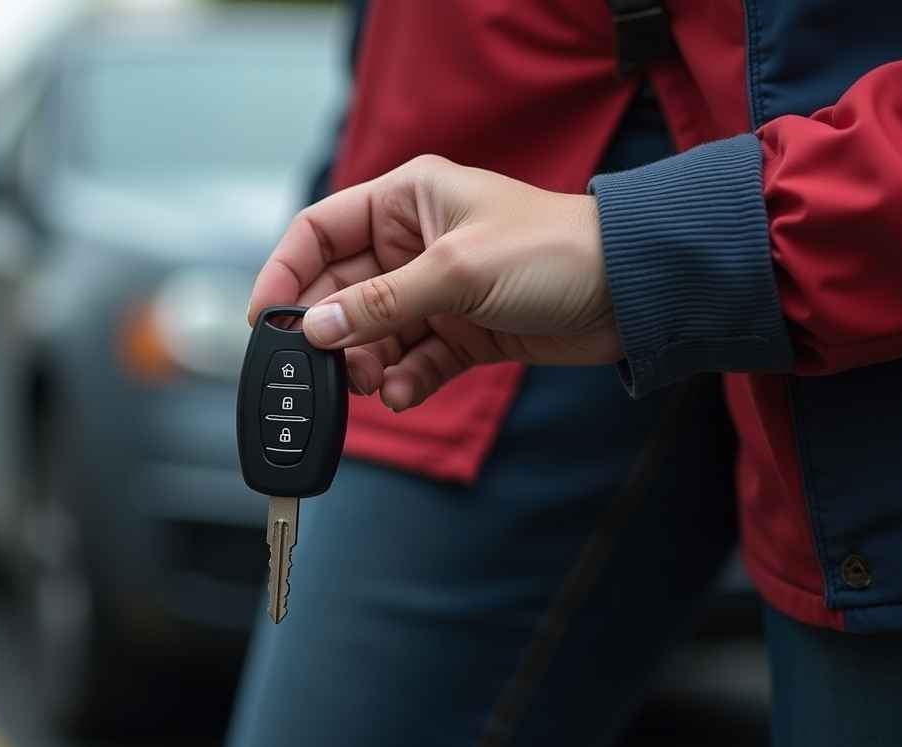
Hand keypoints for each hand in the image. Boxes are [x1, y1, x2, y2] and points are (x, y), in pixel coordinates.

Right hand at [248, 154, 617, 411]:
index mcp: (406, 199)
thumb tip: (315, 331)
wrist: (635, 293)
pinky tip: (404, 392)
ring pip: (372, 333)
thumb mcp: (455, 272)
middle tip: (326, 368)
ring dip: (366, 363)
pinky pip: (410, 360)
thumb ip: (379, 304)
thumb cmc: (556, 250)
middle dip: (332, 332)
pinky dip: (403, 380)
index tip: (266, 320)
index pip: (319, 232)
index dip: (285, 273)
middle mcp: (413, 242)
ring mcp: (436, 290)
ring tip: (374, 384)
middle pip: (340, 291)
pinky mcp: (461, 333)